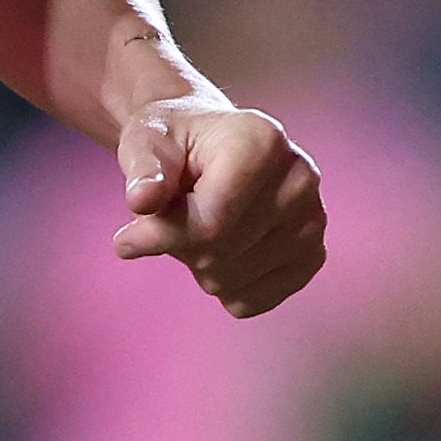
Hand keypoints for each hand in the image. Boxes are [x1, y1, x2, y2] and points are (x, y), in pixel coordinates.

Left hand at [112, 96, 325, 316]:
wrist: (207, 146)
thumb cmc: (173, 142)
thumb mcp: (145, 140)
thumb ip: (142, 169)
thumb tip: (142, 200)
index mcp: (263, 140)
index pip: (212, 221)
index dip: (162, 235)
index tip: (127, 236)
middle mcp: (300, 179)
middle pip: (222, 251)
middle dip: (179, 245)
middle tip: (171, 217)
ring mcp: (313, 221)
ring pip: (233, 280)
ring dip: (198, 264)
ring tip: (198, 225)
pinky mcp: (312, 257)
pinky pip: (252, 301)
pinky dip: (222, 287)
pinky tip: (220, 249)